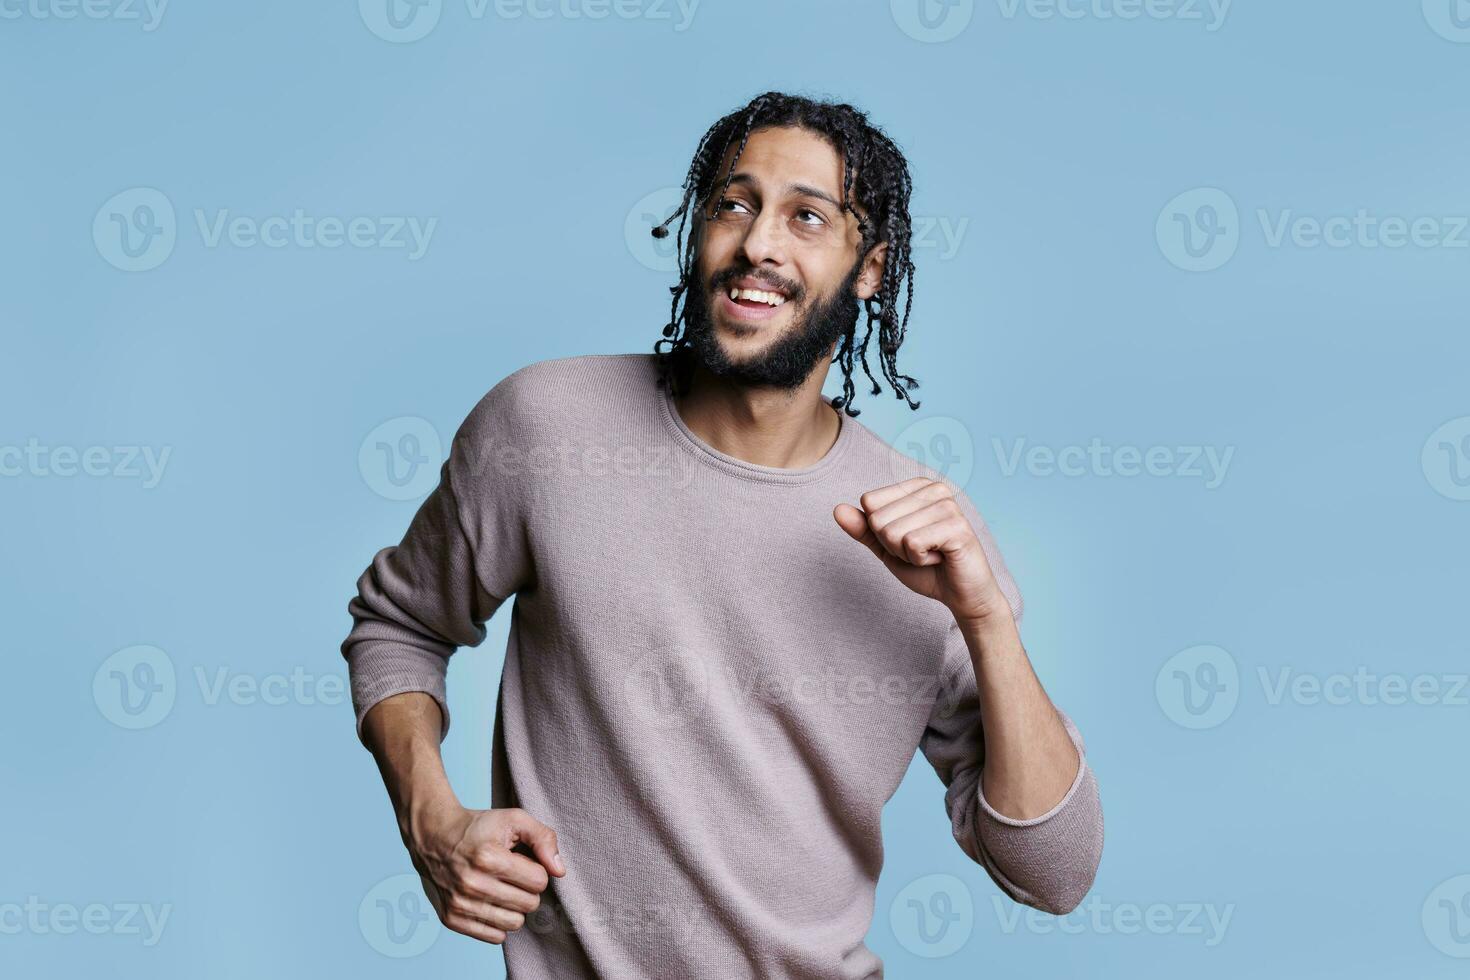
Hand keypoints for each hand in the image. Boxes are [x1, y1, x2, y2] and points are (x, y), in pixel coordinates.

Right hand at [405, 804, 565, 944]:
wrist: (434, 836)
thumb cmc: (478, 827)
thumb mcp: (514, 819)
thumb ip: (544, 839)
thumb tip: (559, 871)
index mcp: (489, 857)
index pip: (539, 882)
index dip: (535, 870)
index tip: (521, 861)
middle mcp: (472, 883)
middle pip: (530, 904)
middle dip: (527, 888)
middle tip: (511, 874)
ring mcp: (460, 904)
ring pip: (515, 924)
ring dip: (515, 907)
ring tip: (502, 888)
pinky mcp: (451, 919)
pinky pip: (495, 937)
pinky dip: (498, 922)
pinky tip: (490, 902)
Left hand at [833, 477, 1010, 627]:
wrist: (961, 596)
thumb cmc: (927, 568)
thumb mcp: (888, 548)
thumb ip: (864, 529)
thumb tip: (837, 509)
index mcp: (917, 487)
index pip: (869, 503)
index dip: (881, 532)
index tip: (908, 540)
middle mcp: (934, 488)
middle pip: (878, 519)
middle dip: (894, 545)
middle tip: (922, 551)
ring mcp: (948, 505)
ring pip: (892, 532)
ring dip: (907, 554)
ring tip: (932, 554)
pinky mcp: (957, 526)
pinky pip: (911, 544)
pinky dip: (920, 560)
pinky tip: (940, 558)